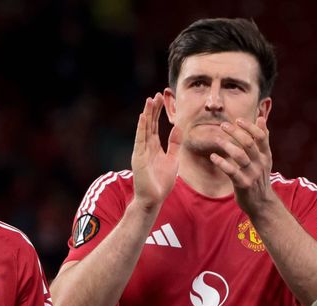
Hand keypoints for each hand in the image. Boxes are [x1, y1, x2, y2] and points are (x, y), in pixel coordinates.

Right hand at [131, 93, 181, 211]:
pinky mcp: (139, 157)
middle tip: (157, 94)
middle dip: (153, 109)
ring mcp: (141, 151)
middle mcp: (146, 147)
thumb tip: (177, 127)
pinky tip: (144, 116)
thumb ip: (174, 144)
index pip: (155, 125)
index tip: (162, 98)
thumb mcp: (173, 159)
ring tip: (150, 100)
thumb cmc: (162, 182)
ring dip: (147, 114)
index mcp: (154, 147)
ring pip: (144, 129)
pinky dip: (142, 128)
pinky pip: (140, 140)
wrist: (154, 199)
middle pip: (149, 124)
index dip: (158, 112)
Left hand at [209, 116, 274, 217]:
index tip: (237, 120)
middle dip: (235, 132)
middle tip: (223, 125)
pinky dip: (221, 162)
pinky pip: (231, 171)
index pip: (261, 136)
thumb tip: (260, 118)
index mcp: (266, 155)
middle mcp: (261, 163)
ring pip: (240, 156)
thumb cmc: (259, 178)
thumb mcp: (265, 159)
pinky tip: (213, 157)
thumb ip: (262, 139)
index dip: (249, 126)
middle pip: (249, 143)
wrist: (261, 203)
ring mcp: (252, 174)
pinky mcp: (243, 184)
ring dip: (227, 146)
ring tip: (216, 139)